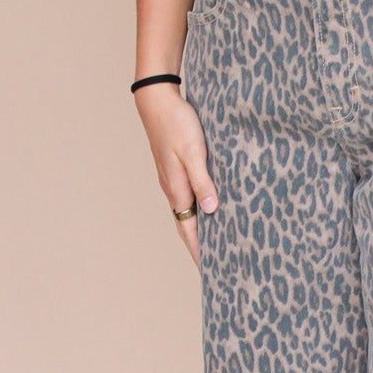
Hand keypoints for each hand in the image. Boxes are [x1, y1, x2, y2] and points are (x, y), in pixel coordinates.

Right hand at [133, 81, 217, 267]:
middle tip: (215, 264)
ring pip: (188, 211)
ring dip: (199, 228)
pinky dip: (198, 209)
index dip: (199, 250)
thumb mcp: (193, 152)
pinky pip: (188, 196)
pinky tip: (208, 209)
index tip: (209, 270)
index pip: (189, 230)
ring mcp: (173, 179)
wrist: (157, 101)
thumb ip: (202, 181)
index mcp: (177, 189)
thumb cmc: (177, 124)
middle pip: (187, 225)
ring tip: (215, 242)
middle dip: (199, 246)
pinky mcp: (175, 169)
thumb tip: (211, 209)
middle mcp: (173, 189)